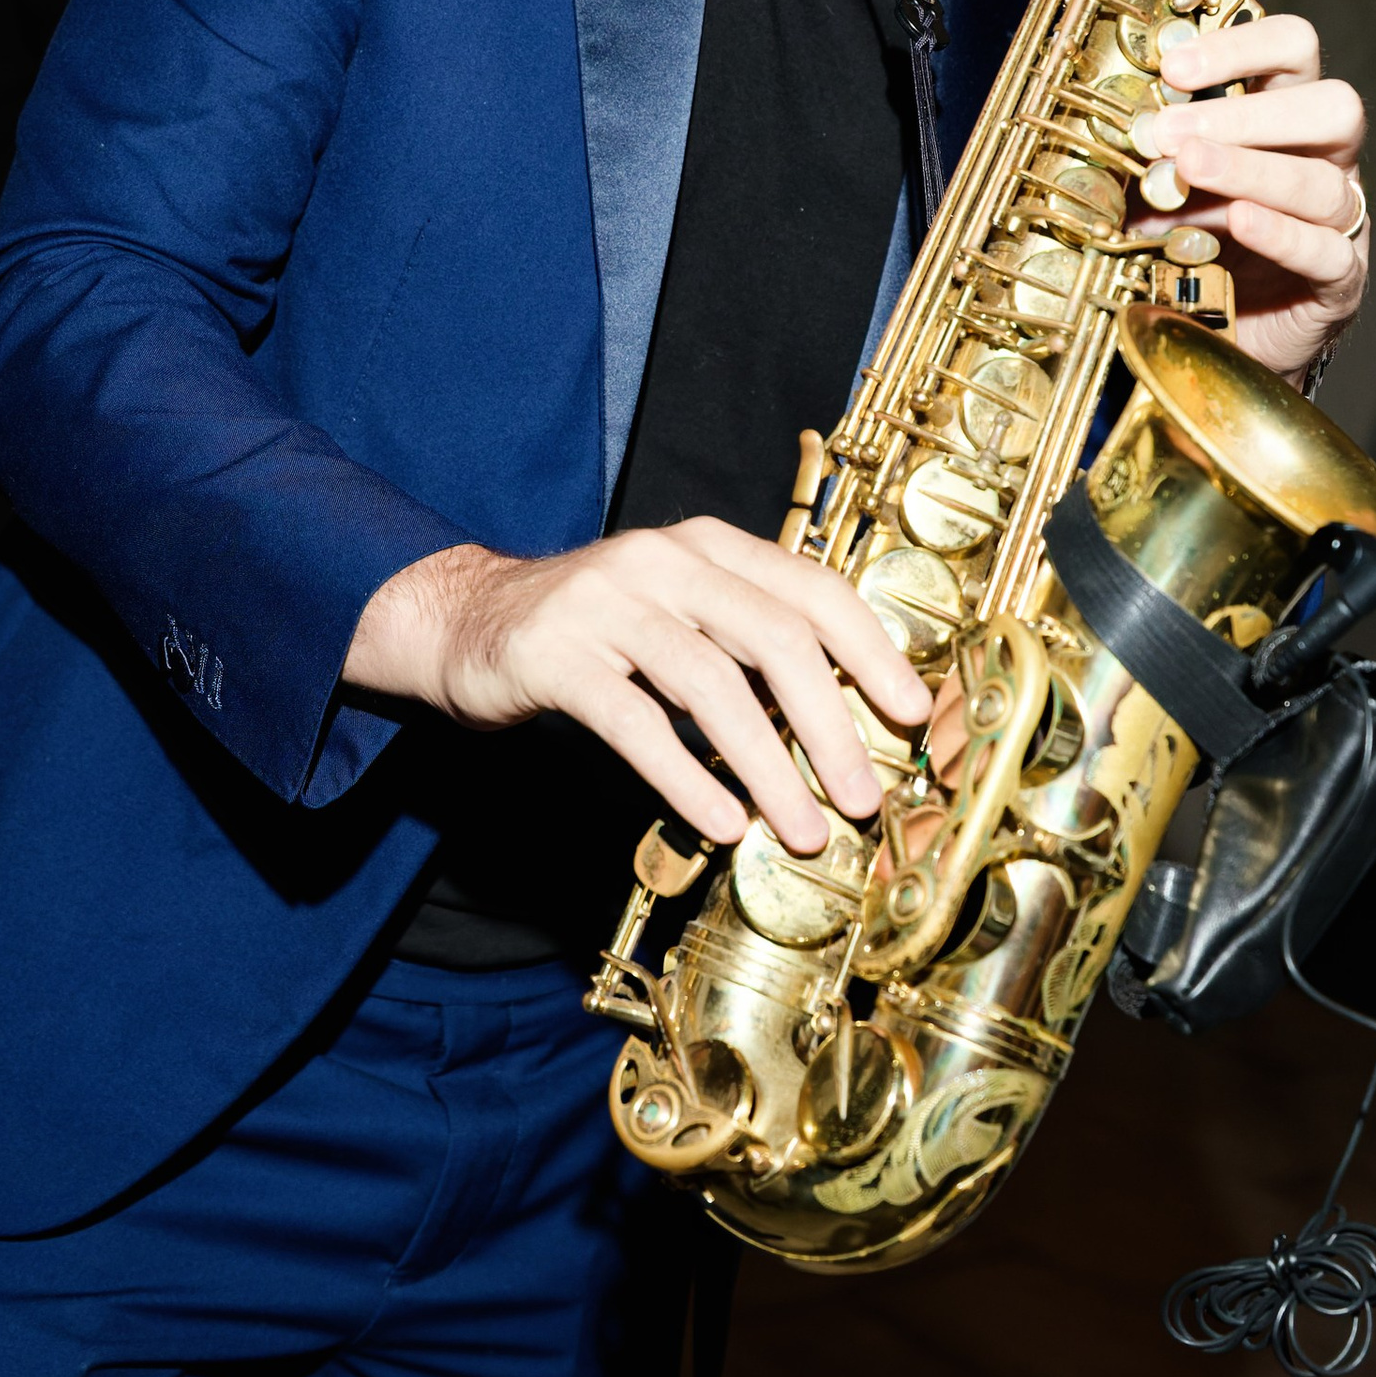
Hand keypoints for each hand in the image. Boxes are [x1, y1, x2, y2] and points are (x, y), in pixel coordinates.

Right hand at [345, 520, 930, 855]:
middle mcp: (663, 559)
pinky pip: (634, 721)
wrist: (463, 621)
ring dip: (768, 766)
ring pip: (710, 683)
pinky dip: (686, 777)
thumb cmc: (595, 631)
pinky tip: (721, 822)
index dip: (872, 651)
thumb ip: (747, 647)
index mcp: (708, 546)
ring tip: (801, 829)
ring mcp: (605, 601)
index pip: (812, 588)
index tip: (912, 714)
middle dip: (830, 725)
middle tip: (864, 797)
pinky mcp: (555, 654)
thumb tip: (847, 723)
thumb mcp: (678, 616)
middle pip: (774, 637)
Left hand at [1127, 11, 1367, 383]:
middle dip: (1250, 114)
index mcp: (1287, 118)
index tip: (1174, 66)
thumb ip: (1150, 150)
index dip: (1243, 45)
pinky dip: (1282, 234)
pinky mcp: (1339, 283)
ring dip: (1250, 169)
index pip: (1294, 50)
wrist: (1215, 344)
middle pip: (1333, 107)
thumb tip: (1112, 115)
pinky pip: (1328, 253)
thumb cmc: (1192, 249)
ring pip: (1323, 182)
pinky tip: (1240, 221)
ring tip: (1188, 168)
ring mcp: (1340, 222)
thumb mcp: (1159, 187)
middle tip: (1171, 132)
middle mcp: (1326, 161)